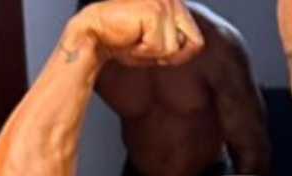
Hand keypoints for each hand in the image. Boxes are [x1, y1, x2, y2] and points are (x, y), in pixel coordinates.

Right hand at [77, 0, 204, 66]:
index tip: (154, 47)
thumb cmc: (123, 41)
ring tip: (135, 39)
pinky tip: (130, 38)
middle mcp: (172, 0)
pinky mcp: (154, 11)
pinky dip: (143, 51)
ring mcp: (164, 3)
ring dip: (152, 53)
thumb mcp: (159, 46)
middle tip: (144, 44)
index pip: (197, 41)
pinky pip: (160, 47)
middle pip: (193, 43)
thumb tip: (199, 45)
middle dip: (169, 54)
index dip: (179, 55)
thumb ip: (179, 44)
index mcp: (176, 5)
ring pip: (174, 48)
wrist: (92, 36)